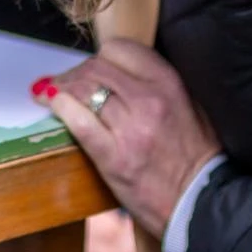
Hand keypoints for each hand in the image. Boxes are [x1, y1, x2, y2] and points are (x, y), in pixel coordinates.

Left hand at [33, 38, 220, 239]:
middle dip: (76, 73)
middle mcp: (148, 100)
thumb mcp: (188, 104)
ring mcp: (130, 129)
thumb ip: (155, 83)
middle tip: (66, 82)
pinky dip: (61, 108)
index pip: (120, 49)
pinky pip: (79, 122)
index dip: (101, 57)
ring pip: (83, 90)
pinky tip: (51, 104)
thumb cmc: (196, 156)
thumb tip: (116, 72)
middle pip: (96, 68)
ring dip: (62, 88)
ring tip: (51, 91)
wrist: (200, 202)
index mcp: (168, 83)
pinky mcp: (113, 158)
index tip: (94, 67)